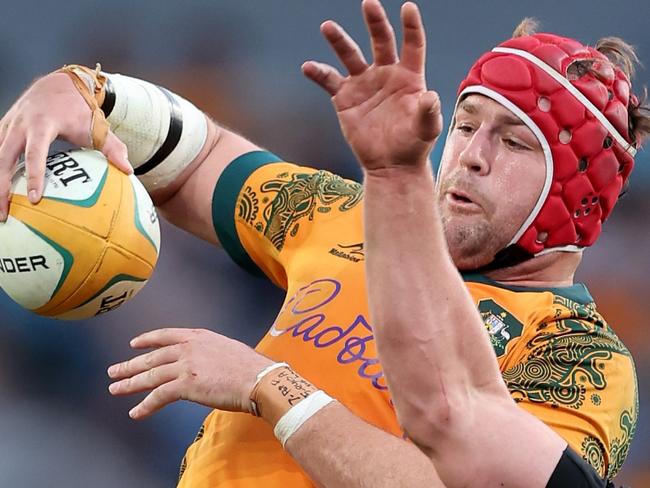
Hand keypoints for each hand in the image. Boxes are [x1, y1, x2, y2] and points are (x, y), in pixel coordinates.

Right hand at [0, 71, 131, 220]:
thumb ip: (113, 149)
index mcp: (43, 124)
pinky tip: (0, 191)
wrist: (61, 84)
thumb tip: (129, 171)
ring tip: (0, 209)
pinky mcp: (4, 128)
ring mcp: (9, 125)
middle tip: (5, 213)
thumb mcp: (98, 127)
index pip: (35, 154)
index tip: (33, 199)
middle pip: (3, 158)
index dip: (33, 177)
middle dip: (2, 186)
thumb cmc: (81, 110)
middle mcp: (21, 124)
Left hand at [107, 328, 272, 418]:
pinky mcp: (185, 385)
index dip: (147, 340)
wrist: (258, 378)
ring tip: (115, 389)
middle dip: (130, 365)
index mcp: (199, 336)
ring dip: (130, 384)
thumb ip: (210, 353)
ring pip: (150, 376)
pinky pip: (159, 396)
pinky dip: (145, 405)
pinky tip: (136, 412)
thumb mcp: (227, 349)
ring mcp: (185, 366)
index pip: (166, 335)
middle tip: (114, 371)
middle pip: (152, 357)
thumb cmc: (251, 367)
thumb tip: (206, 363)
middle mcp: (188, 348)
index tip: (134, 344)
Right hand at [302, 0, 441, 172]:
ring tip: (328, 27)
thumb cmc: (413, 145)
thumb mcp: (427, 129)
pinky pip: (329, 80)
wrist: (391, 165)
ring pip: (350, 55)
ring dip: (339, 41)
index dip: (411, 27)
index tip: (407, 8)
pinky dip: (318, 73)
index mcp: (408, 77)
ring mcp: (363, 84)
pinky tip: (308, 67)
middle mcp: (385, 74)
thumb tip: (430, 97)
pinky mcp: (345, 98)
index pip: (411, 45)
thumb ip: (428, 112)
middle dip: (375, 22)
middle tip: (368, 3)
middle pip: (380, 41)